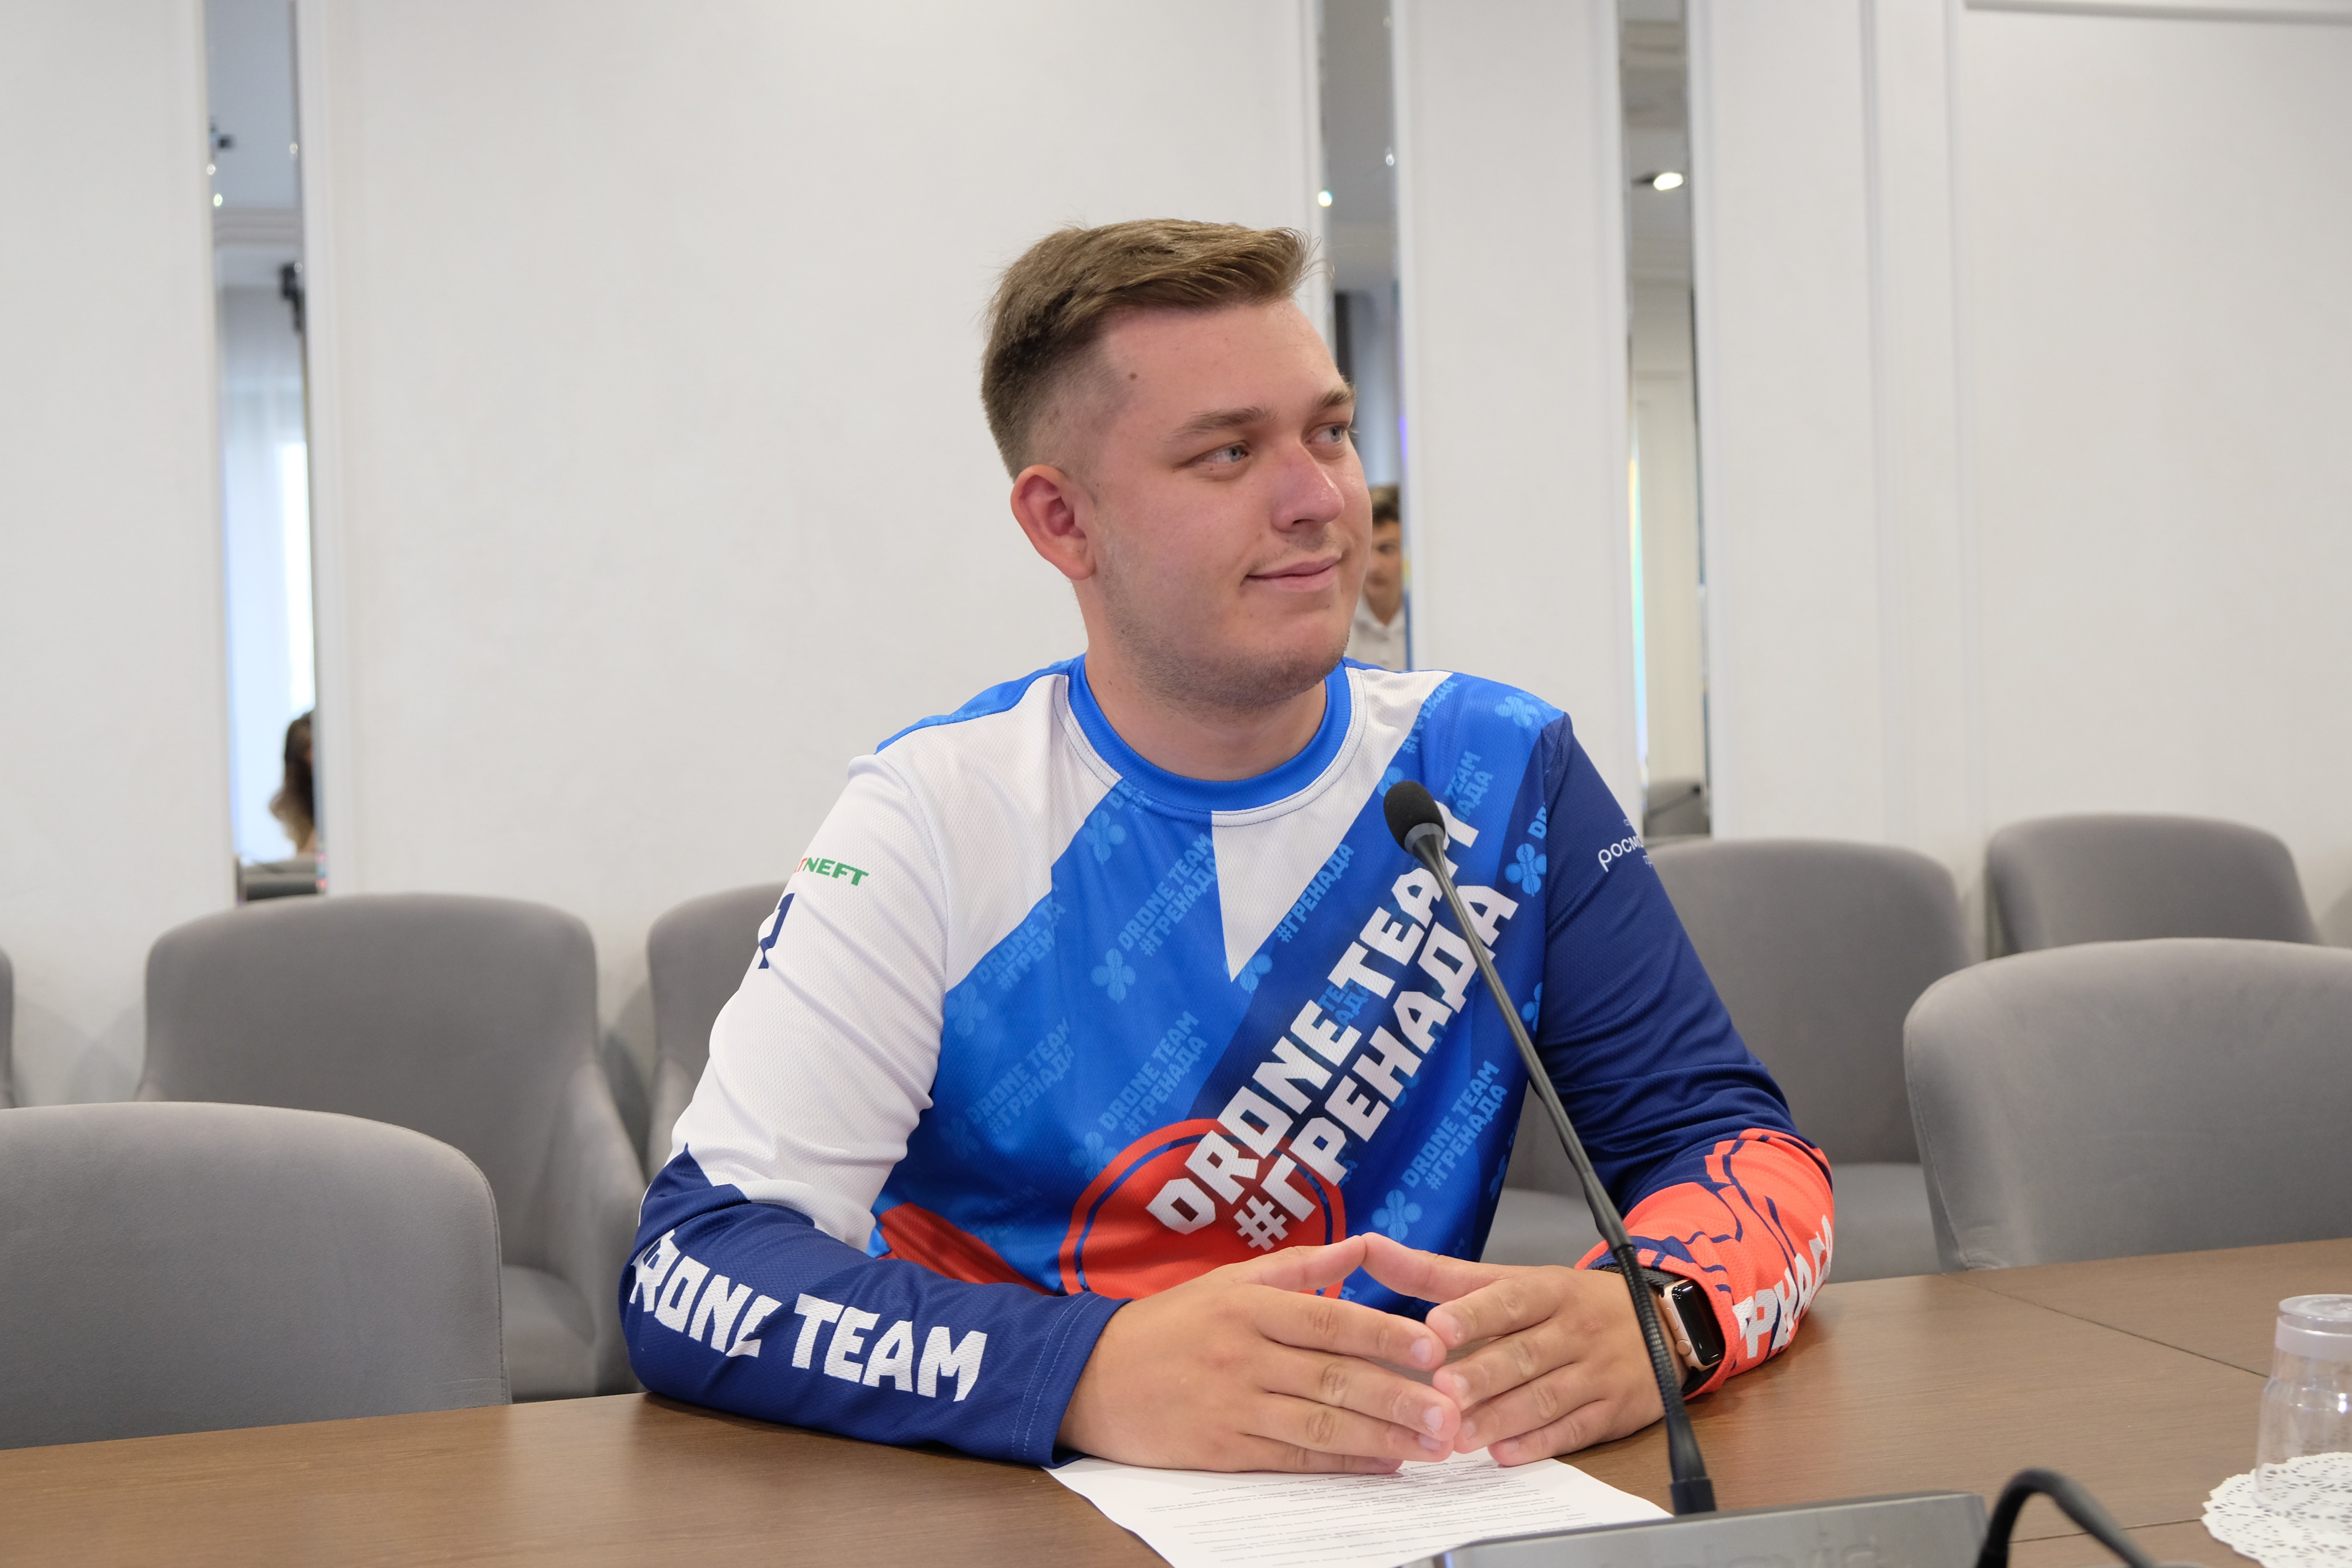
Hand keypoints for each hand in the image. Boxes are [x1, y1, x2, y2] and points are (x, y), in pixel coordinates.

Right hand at [1058, 1235, 1463, 1471]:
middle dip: (1400, 1396)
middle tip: (1452, 1409)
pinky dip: (1341, 1463)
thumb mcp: (1226, 1280)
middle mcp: (1243, 1355)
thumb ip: (1297, 1265)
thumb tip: (1360, 1247)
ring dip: (1382, 1436)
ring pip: (1320, 1423)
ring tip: (1431, 1443)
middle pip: (1334, 1377)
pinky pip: (1292, 1458)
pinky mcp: (1221, 1450)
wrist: (1090, 1377)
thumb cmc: (1165, 1326)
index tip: (1435, 1346)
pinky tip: (1380, 1462)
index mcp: (1248, 1306)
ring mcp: (1232, 1406)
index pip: (1330, 1320)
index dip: (1386, 1335)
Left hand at [1358, 1234, 1680, 1465]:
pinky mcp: (1611, 1411)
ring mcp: (1596, 1371)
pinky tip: (1505, 1454)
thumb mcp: (1510, 1279)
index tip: (1437, 1327)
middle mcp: (1573, 1328)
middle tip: (1442, 1392)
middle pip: (1526, 1353)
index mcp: (1547, 1289)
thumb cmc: (1564, 1303)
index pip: (1509, 1299)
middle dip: (1483, 1375)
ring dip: (1502, 1417)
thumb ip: (1438, 1273)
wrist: (1657, 1324)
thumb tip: (1371, 1248)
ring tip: (1459, 1434)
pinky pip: (1574, 1429)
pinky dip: (1539, 1444)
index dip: (1474, 1314)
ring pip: (1546, 1396)